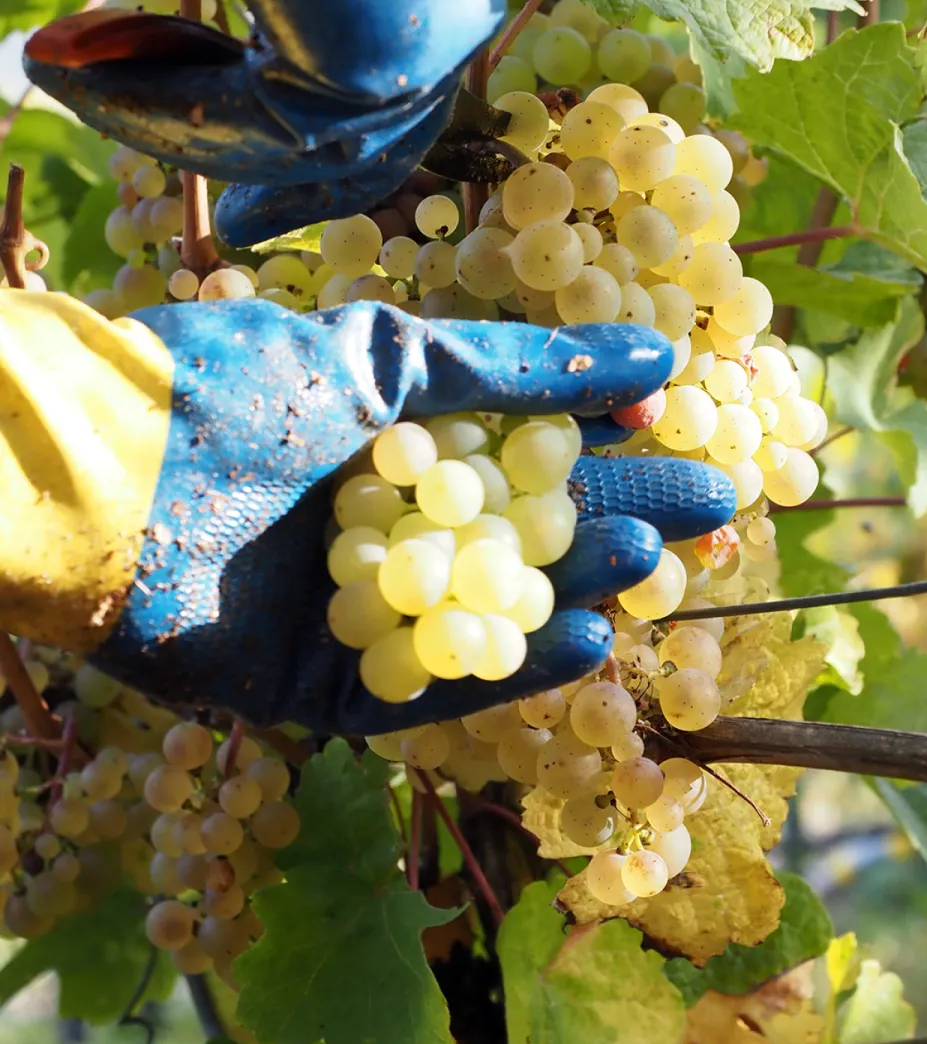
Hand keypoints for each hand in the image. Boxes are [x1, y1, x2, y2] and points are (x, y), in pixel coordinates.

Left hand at [89, 302, 734, 732]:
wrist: (101, 472)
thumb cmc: (235, 390)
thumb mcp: (388, 357)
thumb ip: (516, 369)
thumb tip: (652, 361)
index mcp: (392, 447)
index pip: (528, 454)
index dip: (610, 450)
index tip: (688, 443)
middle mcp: (380, 530)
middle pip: (524, 537)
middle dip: (616, 521)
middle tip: (709, 514)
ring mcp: (353, 610)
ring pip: (489, 613)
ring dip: (574, 588)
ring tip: (648, 560)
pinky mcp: (321, 683)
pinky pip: (430, 687)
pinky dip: (505, 667)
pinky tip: (585, 636)